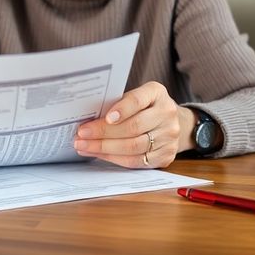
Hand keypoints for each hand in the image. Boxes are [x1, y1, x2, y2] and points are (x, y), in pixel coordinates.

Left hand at [73, 81, 189, 168]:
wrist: (173, 122)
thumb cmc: (143, 107)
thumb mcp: (134, 97)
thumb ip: (116, 104)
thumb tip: (87, 118)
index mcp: (156, 93)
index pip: (138, 100)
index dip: (121, 109)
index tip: (105, 118)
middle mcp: (166, 114)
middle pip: (133, 127)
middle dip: (103, 132)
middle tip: (81, 134)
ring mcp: (169, 137)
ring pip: (133, 147)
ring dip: (104, 148)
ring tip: (84, 146)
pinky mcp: (166, 156)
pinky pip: (136, 161)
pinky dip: (113, 158)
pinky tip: (98, 154)